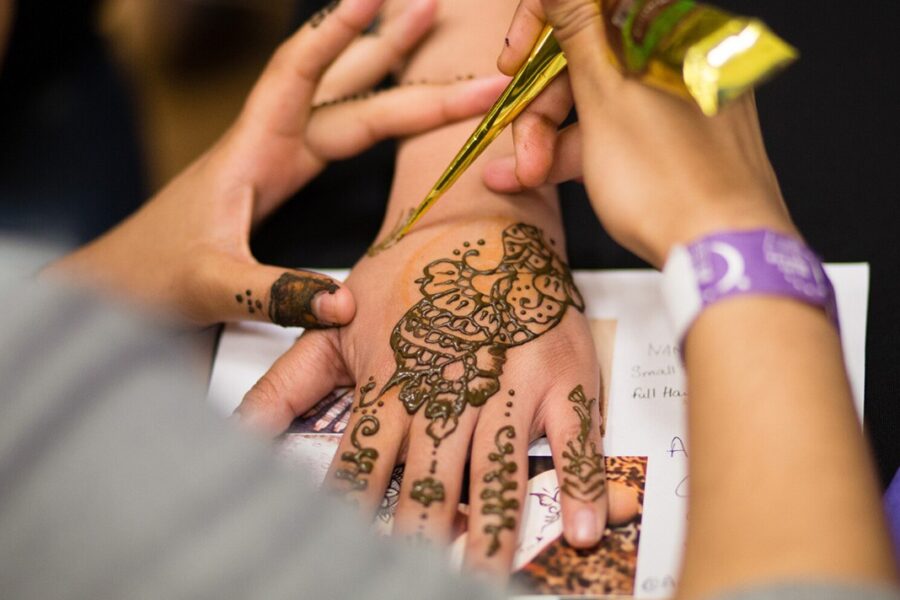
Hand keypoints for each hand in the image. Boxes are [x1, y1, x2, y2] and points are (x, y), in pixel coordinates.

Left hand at [46, 0, 508, 325]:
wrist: (125, 285)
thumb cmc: (153, 274)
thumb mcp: (211, 286)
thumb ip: (273, 292)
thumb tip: (344, 303)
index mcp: (251, 150)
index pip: (298, 75)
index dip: (336, 35)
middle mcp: (269, 144)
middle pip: (339, 85)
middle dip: (391, 49)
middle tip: (434, 9)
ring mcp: (278, 160)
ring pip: (343, 102)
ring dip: (385, 69)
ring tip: (422, 32)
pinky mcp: (282, 180)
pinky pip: (338, 135)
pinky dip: (371, 113)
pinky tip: (390, 106)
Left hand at [237, 217, 613, 573]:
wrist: (476, 215)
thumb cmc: (404, 274)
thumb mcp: (332, 329)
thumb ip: (282, 387)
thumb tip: (228, 436)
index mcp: (390, 387)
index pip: (362, 469)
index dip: (352, 517)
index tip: (342, 557)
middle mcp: (448, 392)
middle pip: (431, 483)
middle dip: (422, 538)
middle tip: (415, 585)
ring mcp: (509, 384)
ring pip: (499, 471)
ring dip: (496, 530)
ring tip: (488, 578)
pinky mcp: (561, 372)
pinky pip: (578, 436)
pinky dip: (586, 486)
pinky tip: (585, 532)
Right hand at [483, 0, 797, 266]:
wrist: (722, 252)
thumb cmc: (665, 179)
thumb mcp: (605, 95)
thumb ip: (577, 23)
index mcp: (664, 30)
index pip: (587, 5)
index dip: (537, 26)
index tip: (510, 65)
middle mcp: (676, 54)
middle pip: (587, 57)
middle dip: (540, 103)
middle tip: (519, 147)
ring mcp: (680, 96)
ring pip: (597, 99)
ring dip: (550, 135)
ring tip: (524, 176)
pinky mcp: (679, 136)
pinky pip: (618, 128)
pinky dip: (579, 150)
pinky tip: (542, 176)